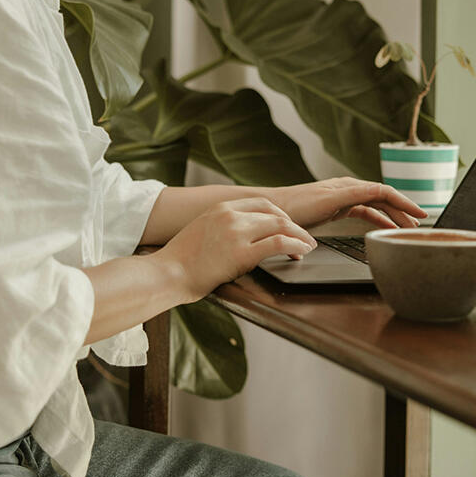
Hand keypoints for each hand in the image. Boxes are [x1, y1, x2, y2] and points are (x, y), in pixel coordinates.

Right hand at [156, 197, 317, 301]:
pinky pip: (278, 243)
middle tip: (304, 238)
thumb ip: (221, 228)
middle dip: (294, 225)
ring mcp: (236, 232)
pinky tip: (301, 252)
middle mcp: (230, 215)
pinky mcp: (241, 252)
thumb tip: (238, 237)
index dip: (280, 214)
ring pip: (281, 226)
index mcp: (220, 207)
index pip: (261, 203)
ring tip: (308, 246)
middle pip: (275, 213)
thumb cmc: (180, 261)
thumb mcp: (201, 232)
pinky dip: (295, 246)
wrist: (166, 273)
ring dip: (299, 236)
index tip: (288, 226)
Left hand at [267, 177, 427, 230]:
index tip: (421, 214)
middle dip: (403, 210)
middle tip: (421, 225)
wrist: (272, 210)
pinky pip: (365, 211)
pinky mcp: (337, 207)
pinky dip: (378, 218)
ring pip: (376, 205)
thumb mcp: (327, 201)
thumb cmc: (295, 206)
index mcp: (349, 186)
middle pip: (384, 198)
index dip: (404, 203)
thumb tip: (381, 192)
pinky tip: (385, 227)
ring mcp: (343, 198)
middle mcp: (348, 189)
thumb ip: (354, 196)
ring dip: (393, 215)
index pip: (385, 192)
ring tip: (408, 227)